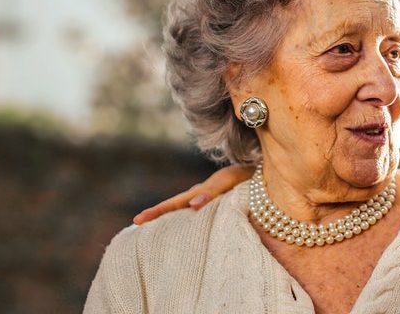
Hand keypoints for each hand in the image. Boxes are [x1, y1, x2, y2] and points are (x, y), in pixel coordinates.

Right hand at [132, 165, 252, 223]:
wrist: (263, 170)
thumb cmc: (247, 175)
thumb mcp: (229, 182)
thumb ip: (211, 192)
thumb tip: (192, 206)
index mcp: (202, 191)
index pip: (175, 203)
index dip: (156, 211)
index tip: (138, 220)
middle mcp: (201, 194)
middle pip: (175, 205)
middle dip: (156, 215)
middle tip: (136, 224)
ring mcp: (208, 198)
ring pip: (184, 208)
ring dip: (169, 217)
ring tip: (151, 230)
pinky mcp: (217, 202)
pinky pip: (198, 211)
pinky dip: (186, 218)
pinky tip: (182, 228)